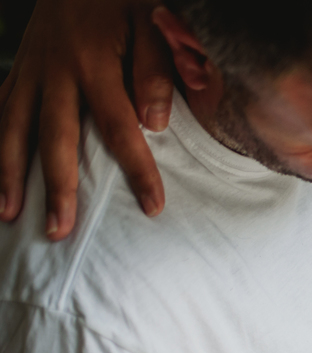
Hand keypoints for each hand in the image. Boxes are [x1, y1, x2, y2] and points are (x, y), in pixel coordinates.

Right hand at [0, 0, 171, 238]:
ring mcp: (29, 71)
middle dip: (57, 187)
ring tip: (9, 215)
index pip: (120, 127)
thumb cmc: (123, 2)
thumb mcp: (150, 23)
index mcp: (94, 63)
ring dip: (9, 174)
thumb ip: (156, 70)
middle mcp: (54, 72)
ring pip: (13, 128)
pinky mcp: (17, 69)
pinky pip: (0, 111)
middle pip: (54, 138)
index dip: (137, 169)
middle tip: (60, 230)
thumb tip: (156, 122)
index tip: (153, 207)